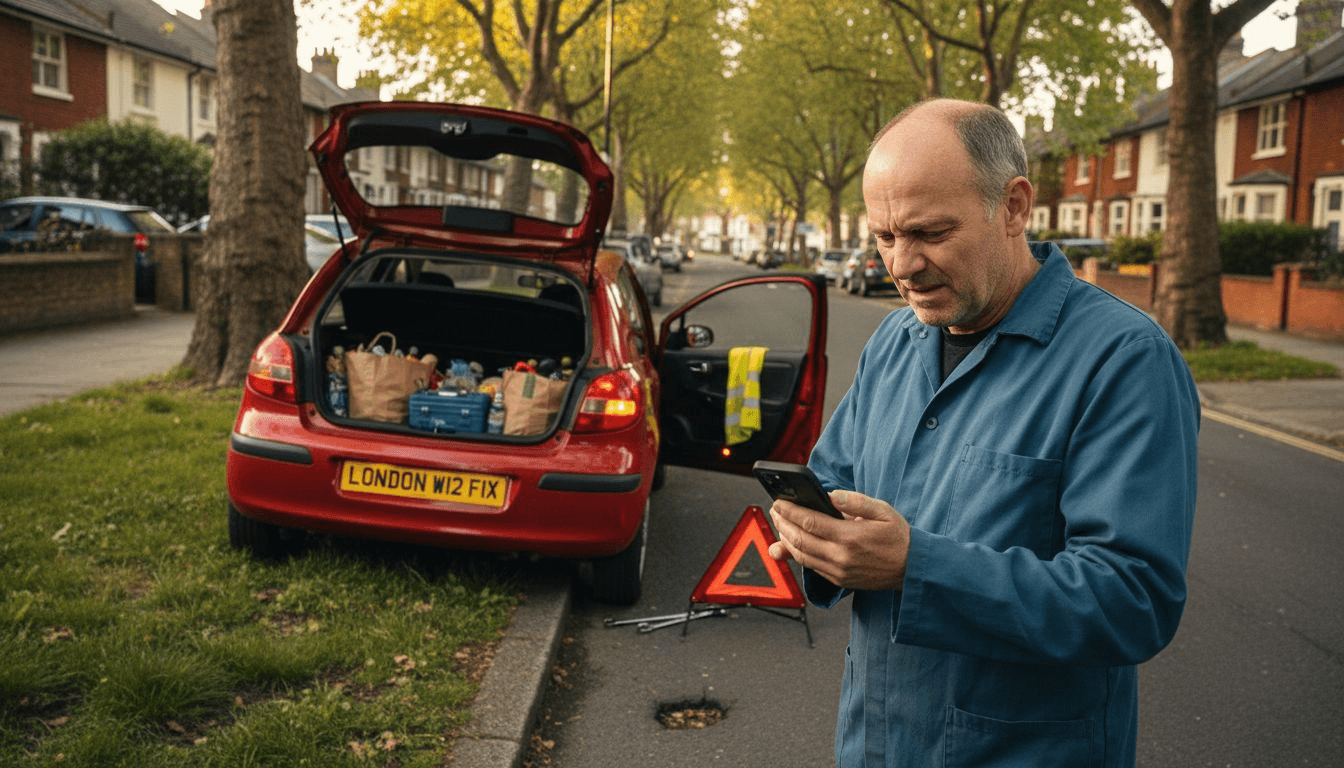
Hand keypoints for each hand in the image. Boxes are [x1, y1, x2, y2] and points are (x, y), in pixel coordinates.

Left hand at [767, 489, 910, 590]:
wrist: (912, 569)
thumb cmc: (898, 538)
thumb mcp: (882, 510)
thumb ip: (855, 501)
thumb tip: (831, 495)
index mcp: (850, 537)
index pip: (809, 522)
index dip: (790, 511)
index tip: (779, 502)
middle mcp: (840, 557)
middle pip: (799, 540)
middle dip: (782, 523)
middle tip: (775, 510)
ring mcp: (838, 572)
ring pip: (801, 556)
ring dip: (785, 539)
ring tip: (780, 525)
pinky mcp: (839, 581)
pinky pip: (810, 567)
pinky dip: (797, 554)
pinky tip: (793, 543)